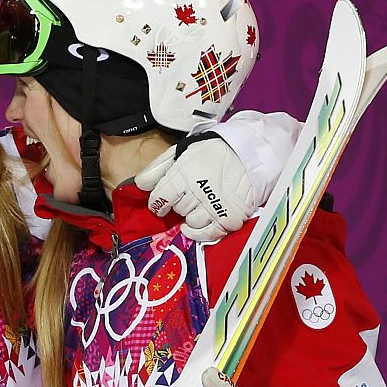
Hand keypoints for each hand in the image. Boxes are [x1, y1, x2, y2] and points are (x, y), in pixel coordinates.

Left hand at [134, 138, 253, 241]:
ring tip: (197, 205)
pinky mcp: (229, 218)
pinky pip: (208, 234)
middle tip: (187, 196)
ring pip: (191, 222)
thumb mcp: (180, 152)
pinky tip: (199, 222)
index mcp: (184, 174)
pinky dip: (201, 232)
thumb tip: (139, 184)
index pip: (160, 198)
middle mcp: (198, 192)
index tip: (160, 203)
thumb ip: (157, 168)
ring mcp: (215, 207)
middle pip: (177, 210)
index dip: (157, 202)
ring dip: (190, 216)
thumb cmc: (212, 152)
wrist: (248, 154)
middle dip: (178, 204)